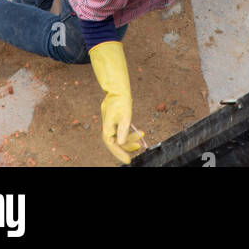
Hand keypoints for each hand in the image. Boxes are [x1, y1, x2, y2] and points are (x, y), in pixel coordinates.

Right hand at [89, 40, 142, 165]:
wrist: (117, 88)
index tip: (128, 160)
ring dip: (129, 139)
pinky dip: (128, 133)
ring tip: (141, 136)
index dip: (120, 154)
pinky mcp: (113, 121)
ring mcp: (110, 125)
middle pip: (116, 143)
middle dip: (127, 147)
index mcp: (107, 128)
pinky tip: (137, 132)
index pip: (112, 145)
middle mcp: (107, 128)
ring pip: (119, 137)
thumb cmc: (120, 100)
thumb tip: (121, 143)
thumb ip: (123, 130)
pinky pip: (120, 131)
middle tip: (139, 147)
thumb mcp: (125, 115)